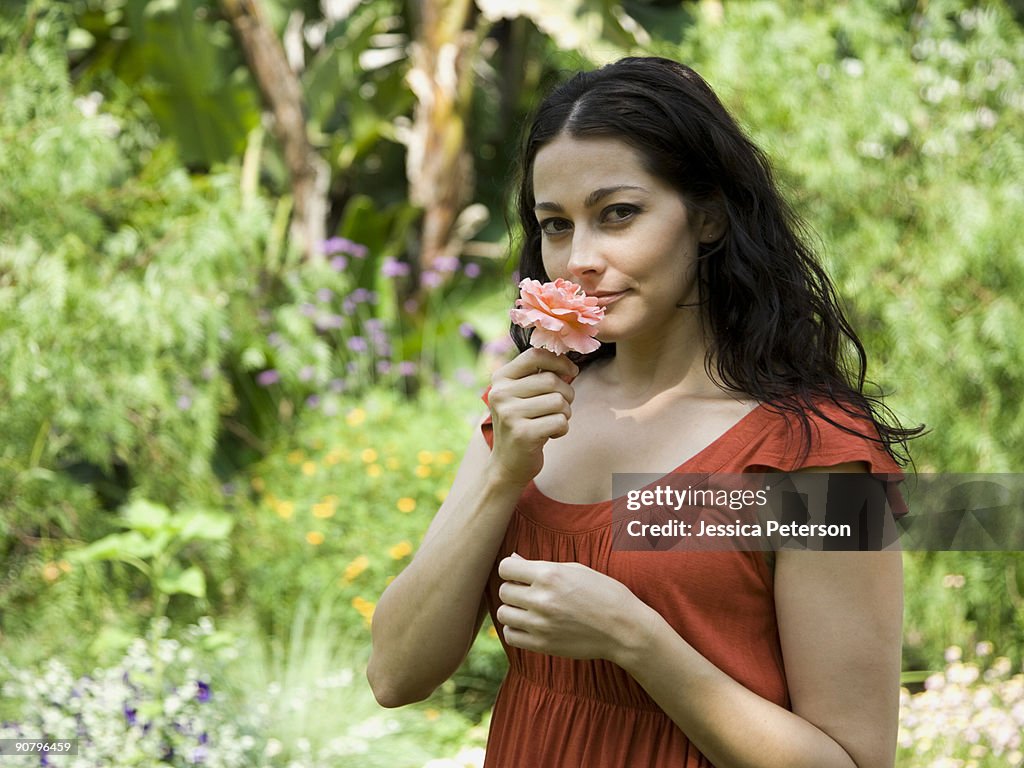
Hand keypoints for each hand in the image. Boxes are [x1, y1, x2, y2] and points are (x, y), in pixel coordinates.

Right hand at [486, 348, 578, 486]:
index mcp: (500, 379)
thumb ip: (541, 376)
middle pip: (551, 380)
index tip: (571, 372)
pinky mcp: (522, 434)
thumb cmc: (523, 424)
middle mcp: (500, 394)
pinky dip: (562, 429)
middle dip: (566, 394)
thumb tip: (572, 365)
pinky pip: (560, 422)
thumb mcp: (523, 395)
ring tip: (552, 422)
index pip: (535, 355)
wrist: (507, 464)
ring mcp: (509, 414)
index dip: (559, 361)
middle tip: (561, 408)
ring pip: (559, 401)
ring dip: (565, 413)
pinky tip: (549, 434)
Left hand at [495, 554, 652, 663]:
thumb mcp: (575, 569)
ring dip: (513, 610)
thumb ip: (541, 565)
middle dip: (513, 589)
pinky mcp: (542, 644)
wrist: (624, 628)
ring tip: (528, 609)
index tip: (520, 574)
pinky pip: (510, 635)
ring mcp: (541, 623)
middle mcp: (542, 598)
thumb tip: (513, 559)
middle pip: (504, 591)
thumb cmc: (603, 593)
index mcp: (550, 574)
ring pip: (503, 613)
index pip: (506, 567)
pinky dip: (515, 629)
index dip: (511, 569)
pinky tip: (528, 625)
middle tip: (528, 593)